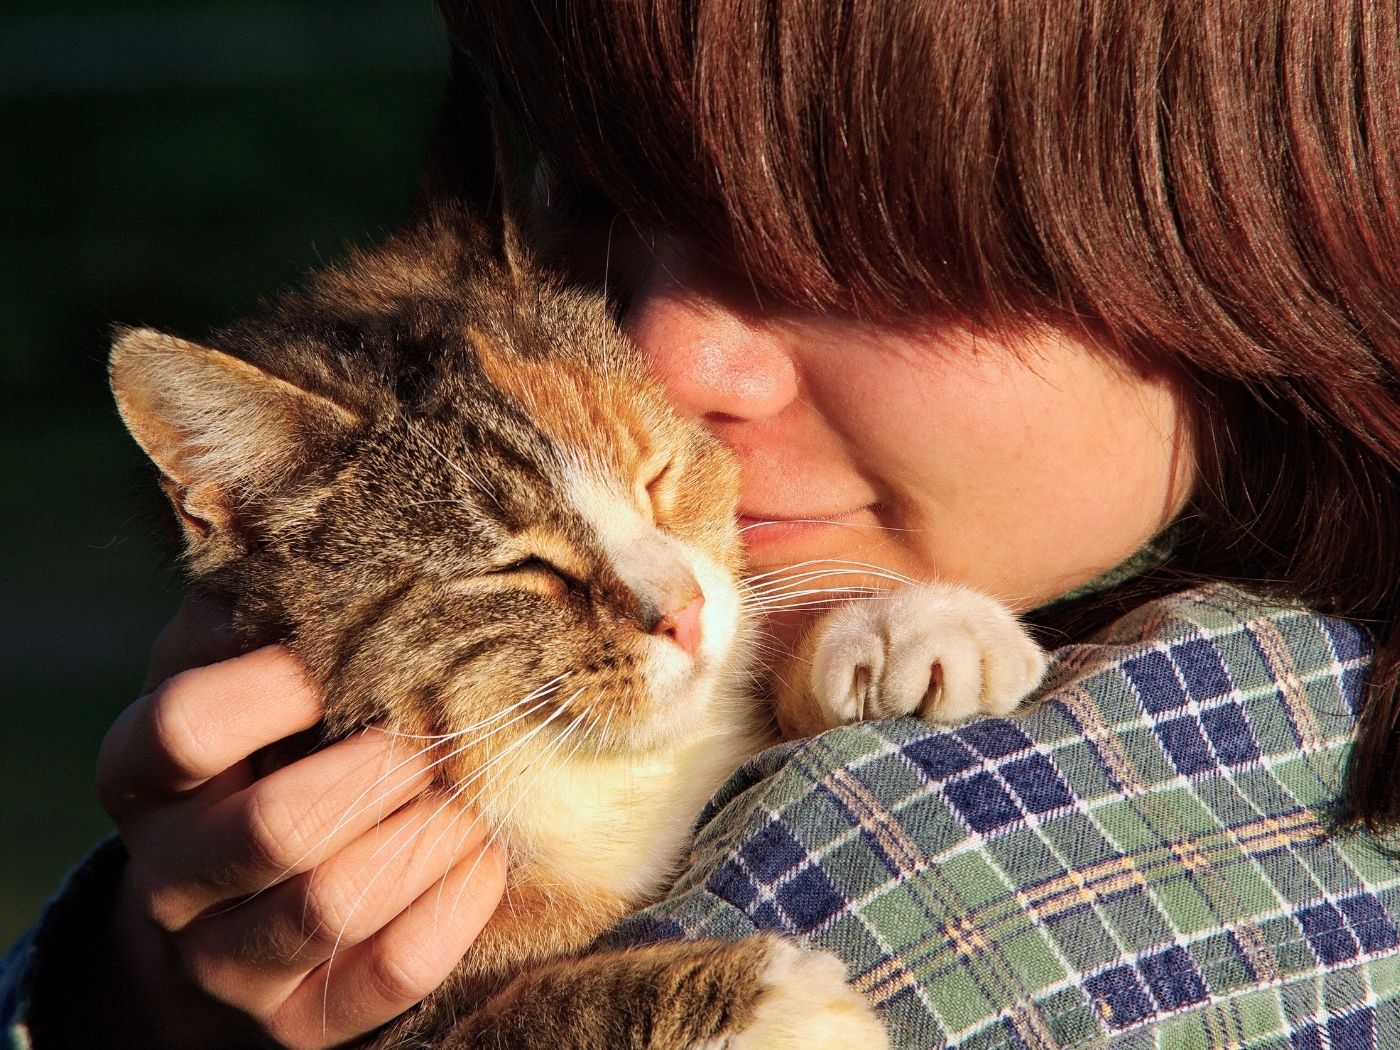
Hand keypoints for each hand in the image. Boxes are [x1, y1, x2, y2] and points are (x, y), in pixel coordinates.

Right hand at [95, 597, 505, 1048]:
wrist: (232, 905)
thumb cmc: (260, 752)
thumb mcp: (240, 676)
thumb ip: (269, 613)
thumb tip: (326, 514)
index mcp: (145, 773)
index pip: (184, 728)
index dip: (273, 688)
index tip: (347, 658)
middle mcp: (173, 872)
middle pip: (273, 826)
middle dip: (378, 770)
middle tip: (437, 731)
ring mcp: (229, 958)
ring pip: (331, 905)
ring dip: (425, 837)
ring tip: (472, 791)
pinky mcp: (299, 1019)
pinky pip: (386, 975)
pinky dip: (452, 910)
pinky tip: (484, 857)